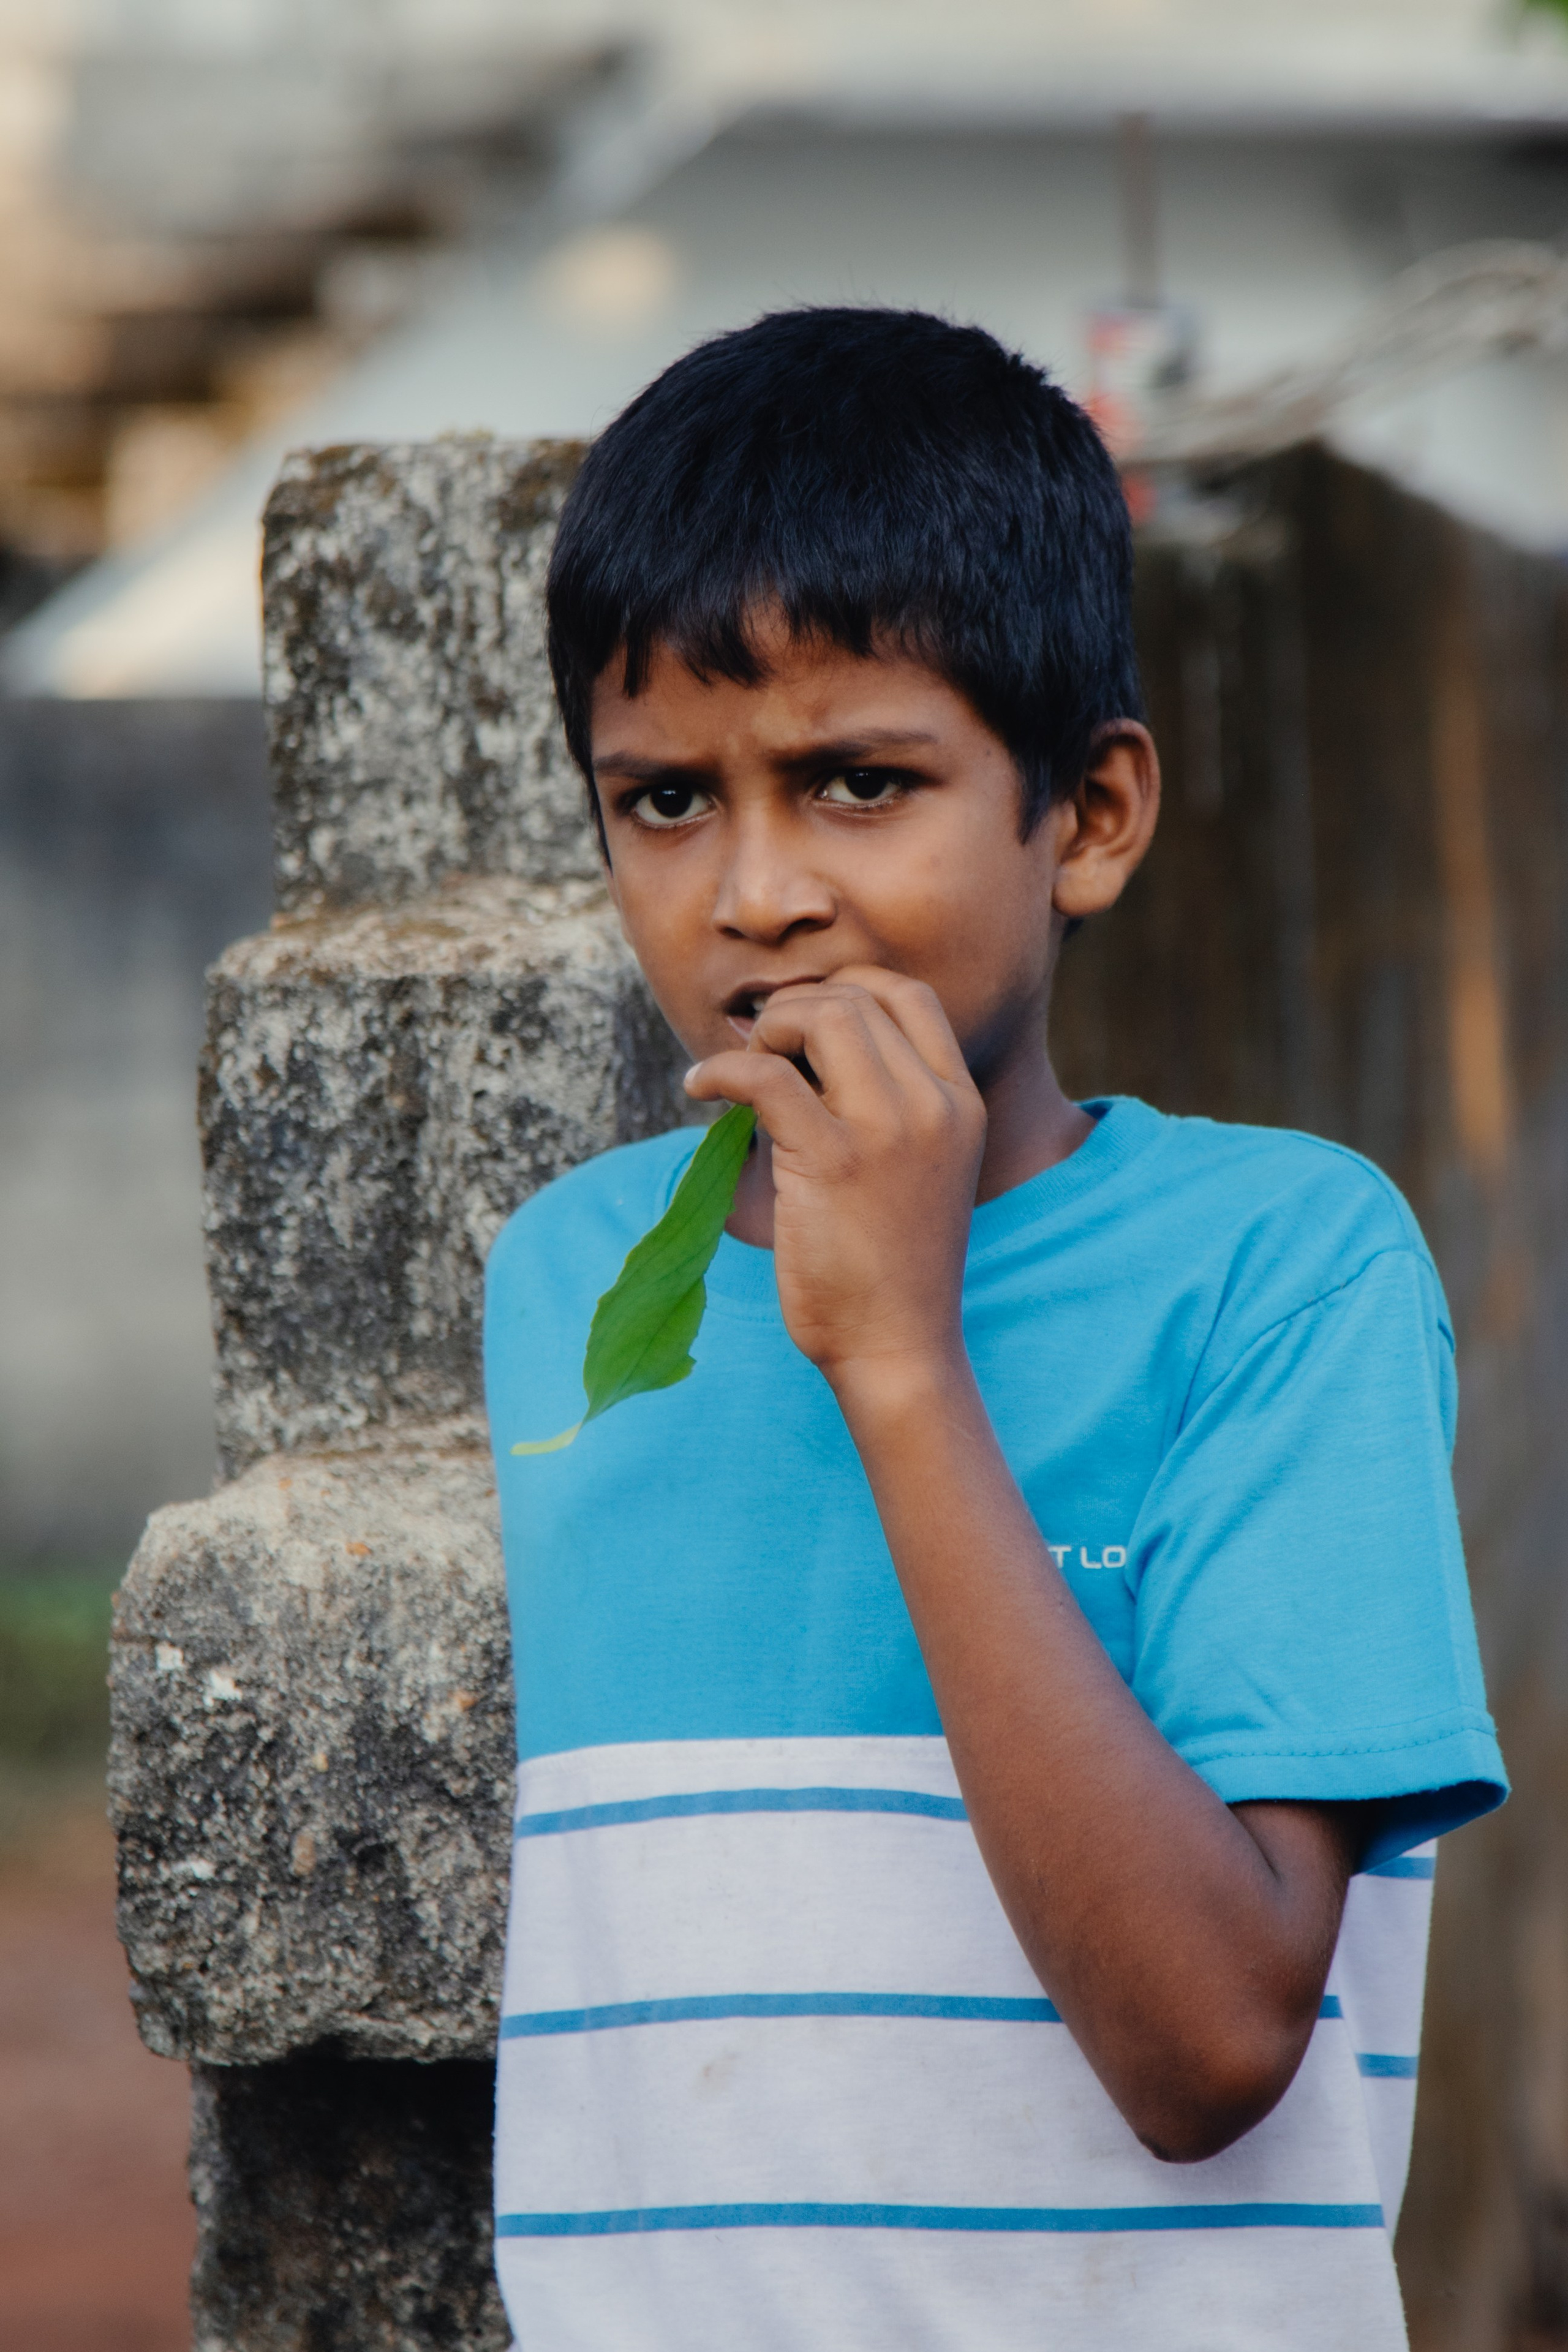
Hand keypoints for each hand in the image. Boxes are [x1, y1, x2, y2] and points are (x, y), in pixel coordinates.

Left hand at [684, 967, 986, 1389]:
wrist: (897, 1345)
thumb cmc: (893, 1264)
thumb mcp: (918, 1167)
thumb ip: (881, 1103)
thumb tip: (795, 1043)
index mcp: (960, 1103)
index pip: (908, 995)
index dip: (845, 987)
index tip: (803, 1019)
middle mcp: (934, 1106)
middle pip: (855, 998)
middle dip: (793, 1010)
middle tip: (761, 1050)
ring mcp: (887, 1131)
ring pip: (819, 1018)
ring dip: (765, 1032)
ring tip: (741, 1070)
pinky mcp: (833, 1162)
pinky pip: (765, 1077)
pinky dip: (720, 1069)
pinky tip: (699, 1088)